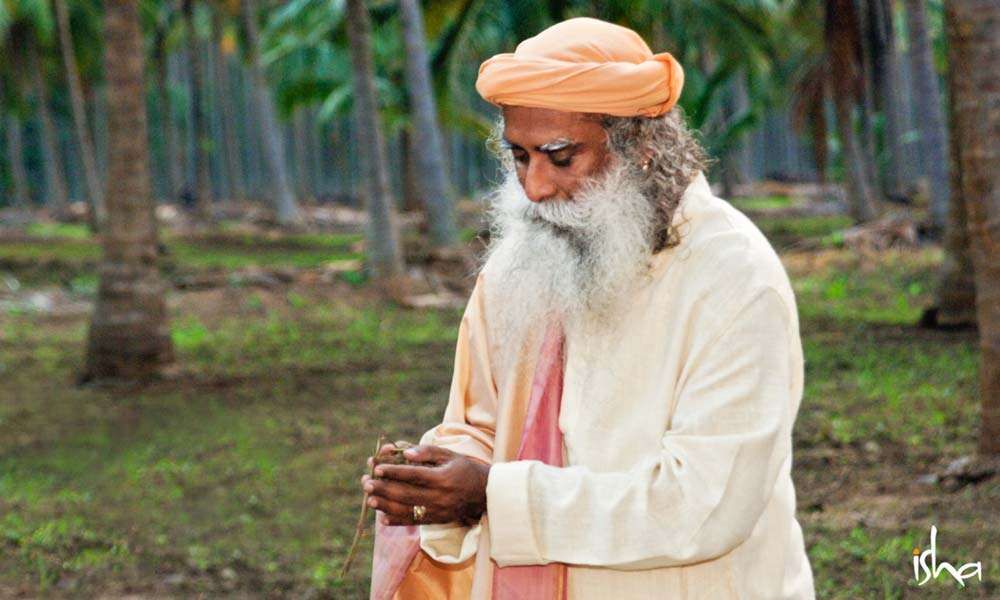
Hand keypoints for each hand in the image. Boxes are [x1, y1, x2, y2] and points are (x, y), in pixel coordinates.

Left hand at [359, 444, 489, 526]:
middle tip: (366, 483)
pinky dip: (397, 520)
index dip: (393, 471)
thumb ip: (427, 452)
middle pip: (405, 493)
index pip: (413, 475)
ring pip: (406, 510)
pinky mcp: (437, 520)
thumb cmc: (464, 468)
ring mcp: (437, 511)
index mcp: (442, 478)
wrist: (485, 493)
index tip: (377, 468)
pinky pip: (414, 522)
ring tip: (370, 500)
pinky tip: (383, 517)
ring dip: (385, 505)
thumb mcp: (449, 455)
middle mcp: (439, 496)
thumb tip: (404, 453)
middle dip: (383, 488)